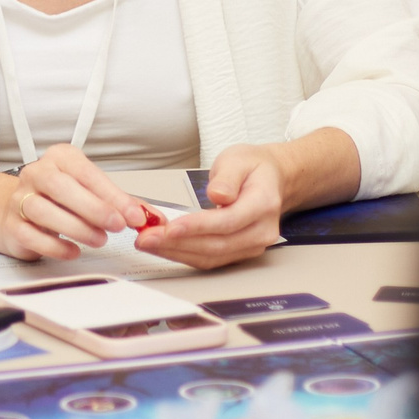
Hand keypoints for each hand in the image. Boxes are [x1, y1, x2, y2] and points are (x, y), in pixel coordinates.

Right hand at [0, 145, 147, 260]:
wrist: (15, 210)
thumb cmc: (57, 198)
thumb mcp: (89, 191)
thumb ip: (119, 203)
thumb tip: (150, 217)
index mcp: (59, 159)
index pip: (87, 173)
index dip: (113, 195)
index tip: (133, 214)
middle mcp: (37, 174)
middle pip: (61, 187)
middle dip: (94, 208)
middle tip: (117, 225)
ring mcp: (20, 199)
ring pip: (44, 211)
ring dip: (77, 228)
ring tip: (99, 239)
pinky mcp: (12, 226)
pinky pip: (31, 235)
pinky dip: (55, 246)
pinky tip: (73, 250)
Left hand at [134, 142, 289, 268]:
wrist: (271, 180)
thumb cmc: (253, 168)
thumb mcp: (238, 160)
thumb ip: (227, 177)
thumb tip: (218, 195)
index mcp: (263, 204)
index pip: (228, 221)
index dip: (198, 227)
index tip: (171, 228)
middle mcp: (261, 231)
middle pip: (217, 244)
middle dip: (178, 243)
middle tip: (147, 237)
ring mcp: (252, 245)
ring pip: (211, 256)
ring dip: (176, 252)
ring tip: (148, 243)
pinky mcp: (239, 252)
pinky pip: (210, 259)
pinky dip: (184, 254)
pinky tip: (163, 247)